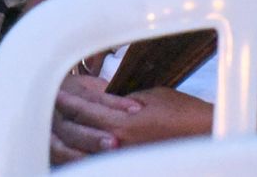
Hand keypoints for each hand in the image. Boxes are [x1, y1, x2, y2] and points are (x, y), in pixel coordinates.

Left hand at [49, 74, 211, 162]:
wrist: (205, 133)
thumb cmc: (182, 111)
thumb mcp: (150, 96)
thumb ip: (122, 100)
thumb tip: (106, 101)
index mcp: (122, 124)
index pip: (85, 112)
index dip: (69, 102)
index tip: (57, 94)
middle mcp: (119, 144)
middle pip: (81, 133)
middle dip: (66, 120)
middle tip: (51, 108)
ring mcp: (125, 157)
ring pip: (88, 150)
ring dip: (74, 138)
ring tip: (59, 129)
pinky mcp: (133, 162)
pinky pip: (104, 158)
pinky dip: (91, 152)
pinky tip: (82, 147)